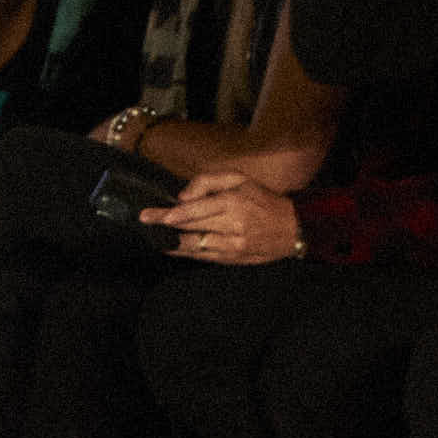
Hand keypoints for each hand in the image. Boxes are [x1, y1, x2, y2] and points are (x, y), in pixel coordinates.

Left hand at [145, 168, 305, 264]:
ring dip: (170, 242)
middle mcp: (231, 226)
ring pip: (193, 246)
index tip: (151, 215)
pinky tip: (171, 248)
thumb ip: (209, 181)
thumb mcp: (240, 179)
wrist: (292, 229)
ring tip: (153, 237)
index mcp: (233, 202)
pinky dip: (184, 253)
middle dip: (164, 226)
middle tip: (144, 221)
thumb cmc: (263, 199)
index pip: (194, 210)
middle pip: (189, 228)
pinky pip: (203, 257)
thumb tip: (183, 197)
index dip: (170, 214)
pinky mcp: (232, 258)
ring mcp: (232, 245)